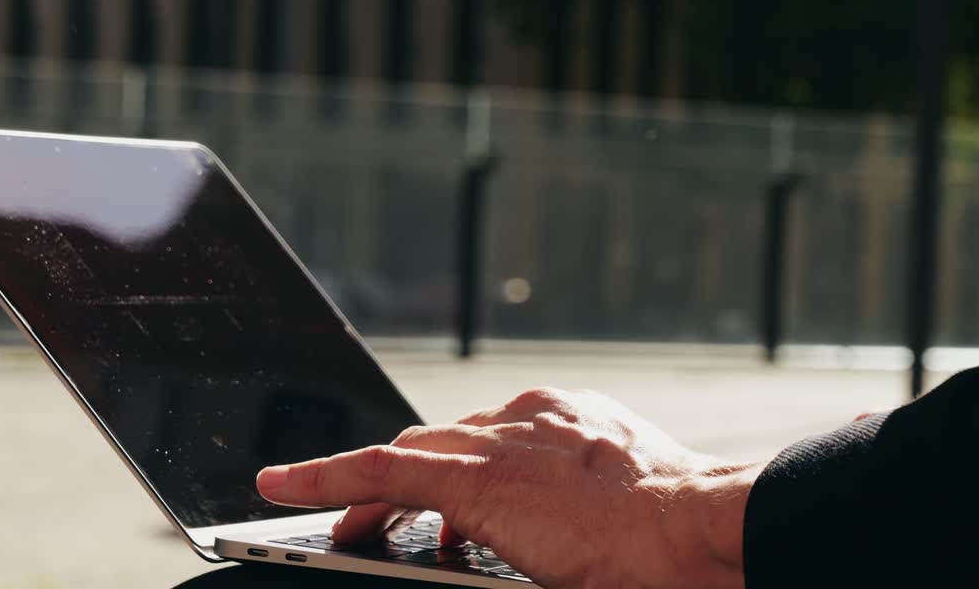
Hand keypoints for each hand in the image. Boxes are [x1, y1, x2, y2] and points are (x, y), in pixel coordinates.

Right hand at [256, 387, 763, 588]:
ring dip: (439, 479)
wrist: (703, 531)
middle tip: (353, 531)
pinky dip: (491, 454)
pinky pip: (509, 422)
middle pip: (413, 454)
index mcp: (485, 479)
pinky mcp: (570, 407)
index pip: (382, 471)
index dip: (322, 480)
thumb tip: (433, 539)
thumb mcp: (525, 576)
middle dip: (376, 494)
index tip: (274, 483)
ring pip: (460, 436)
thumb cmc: (627, 574)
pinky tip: (503, 488)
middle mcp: (504, 434)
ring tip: (437, 529)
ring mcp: (537, 415)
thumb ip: (461, 540)